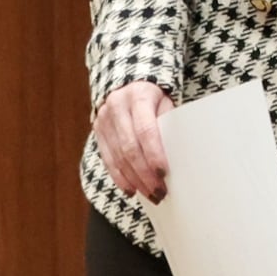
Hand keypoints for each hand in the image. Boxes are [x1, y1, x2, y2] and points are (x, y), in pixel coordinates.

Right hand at [93, 81, 173, 202]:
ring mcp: (104, 119)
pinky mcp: (97, 131)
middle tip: (159, 192)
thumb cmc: (155, 95)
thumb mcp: (166, 101)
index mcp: (138, 97)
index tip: (163, 173)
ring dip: (134, 180)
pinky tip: (131, 189)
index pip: (145, 130)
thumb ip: (168, 123)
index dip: (154, 154)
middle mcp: (117, 107)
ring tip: (150, 194)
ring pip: (117, 157)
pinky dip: (120, 177)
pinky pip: (107, 159)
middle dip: (145, 174)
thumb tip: (178, 153)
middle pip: (130, 148)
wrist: (128, 81)